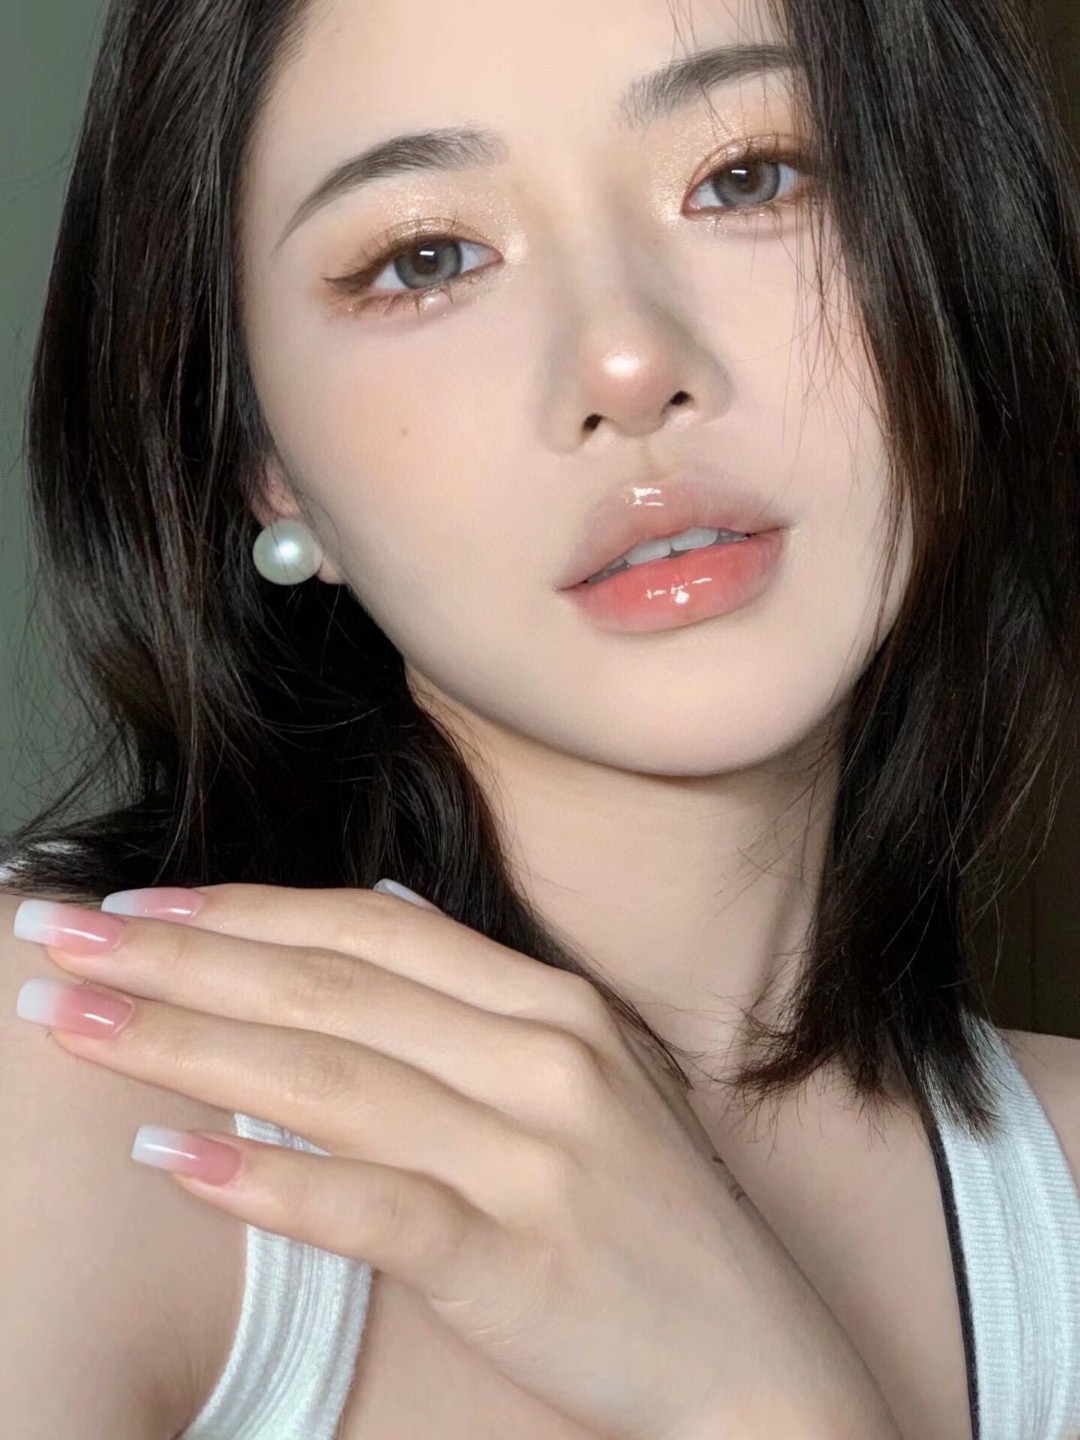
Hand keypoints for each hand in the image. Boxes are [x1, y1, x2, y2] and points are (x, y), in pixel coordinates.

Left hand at [15, 883, 896, 1439]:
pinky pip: (374, 1206)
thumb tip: (368, 918)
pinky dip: (268, 1178)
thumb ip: (475, 998)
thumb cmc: (649, 1215)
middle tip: (60, 942)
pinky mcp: (520, 1258)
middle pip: (329, 988)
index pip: (365, 929)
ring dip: (188, 1046)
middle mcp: (541, 1057)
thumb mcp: (584, 1075)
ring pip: (332, 1079)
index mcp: (549, 1003)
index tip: (135, 904)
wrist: (756, 1355)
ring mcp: (534, 1154)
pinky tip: (167, 1158)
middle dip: (179, 958)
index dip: (241, 910)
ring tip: (76, 1026)